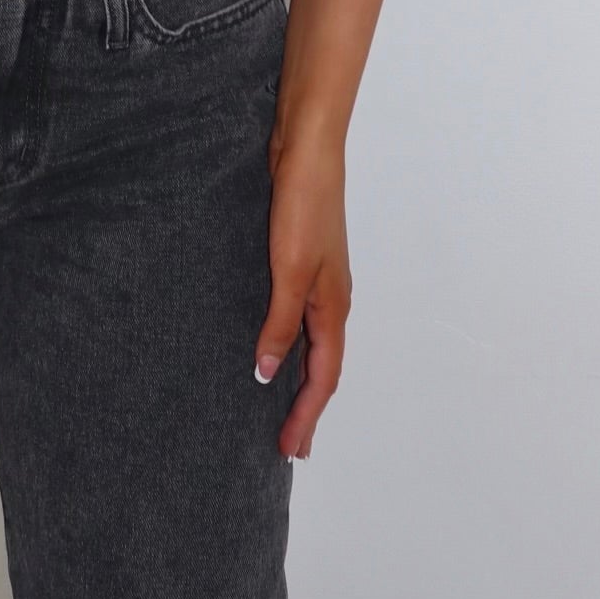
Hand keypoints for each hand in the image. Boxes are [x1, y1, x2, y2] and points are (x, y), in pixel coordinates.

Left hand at [252, 126, 350, 461]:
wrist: (306, 149)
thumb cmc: (303, 206)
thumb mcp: (289, 271)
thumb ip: (279, 324)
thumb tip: (266, 375)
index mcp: (333, 308)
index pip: (323, 378)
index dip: (306, 415)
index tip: (289, 449)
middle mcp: (330, 300)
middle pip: (322, 367)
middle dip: (307, 408)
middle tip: (289, 445)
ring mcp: (317, 280)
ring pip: (311, 343)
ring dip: (299, 378)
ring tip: (281, 406)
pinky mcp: (299, 260)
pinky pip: (297, 317)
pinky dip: (289, 343)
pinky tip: (272, 344)